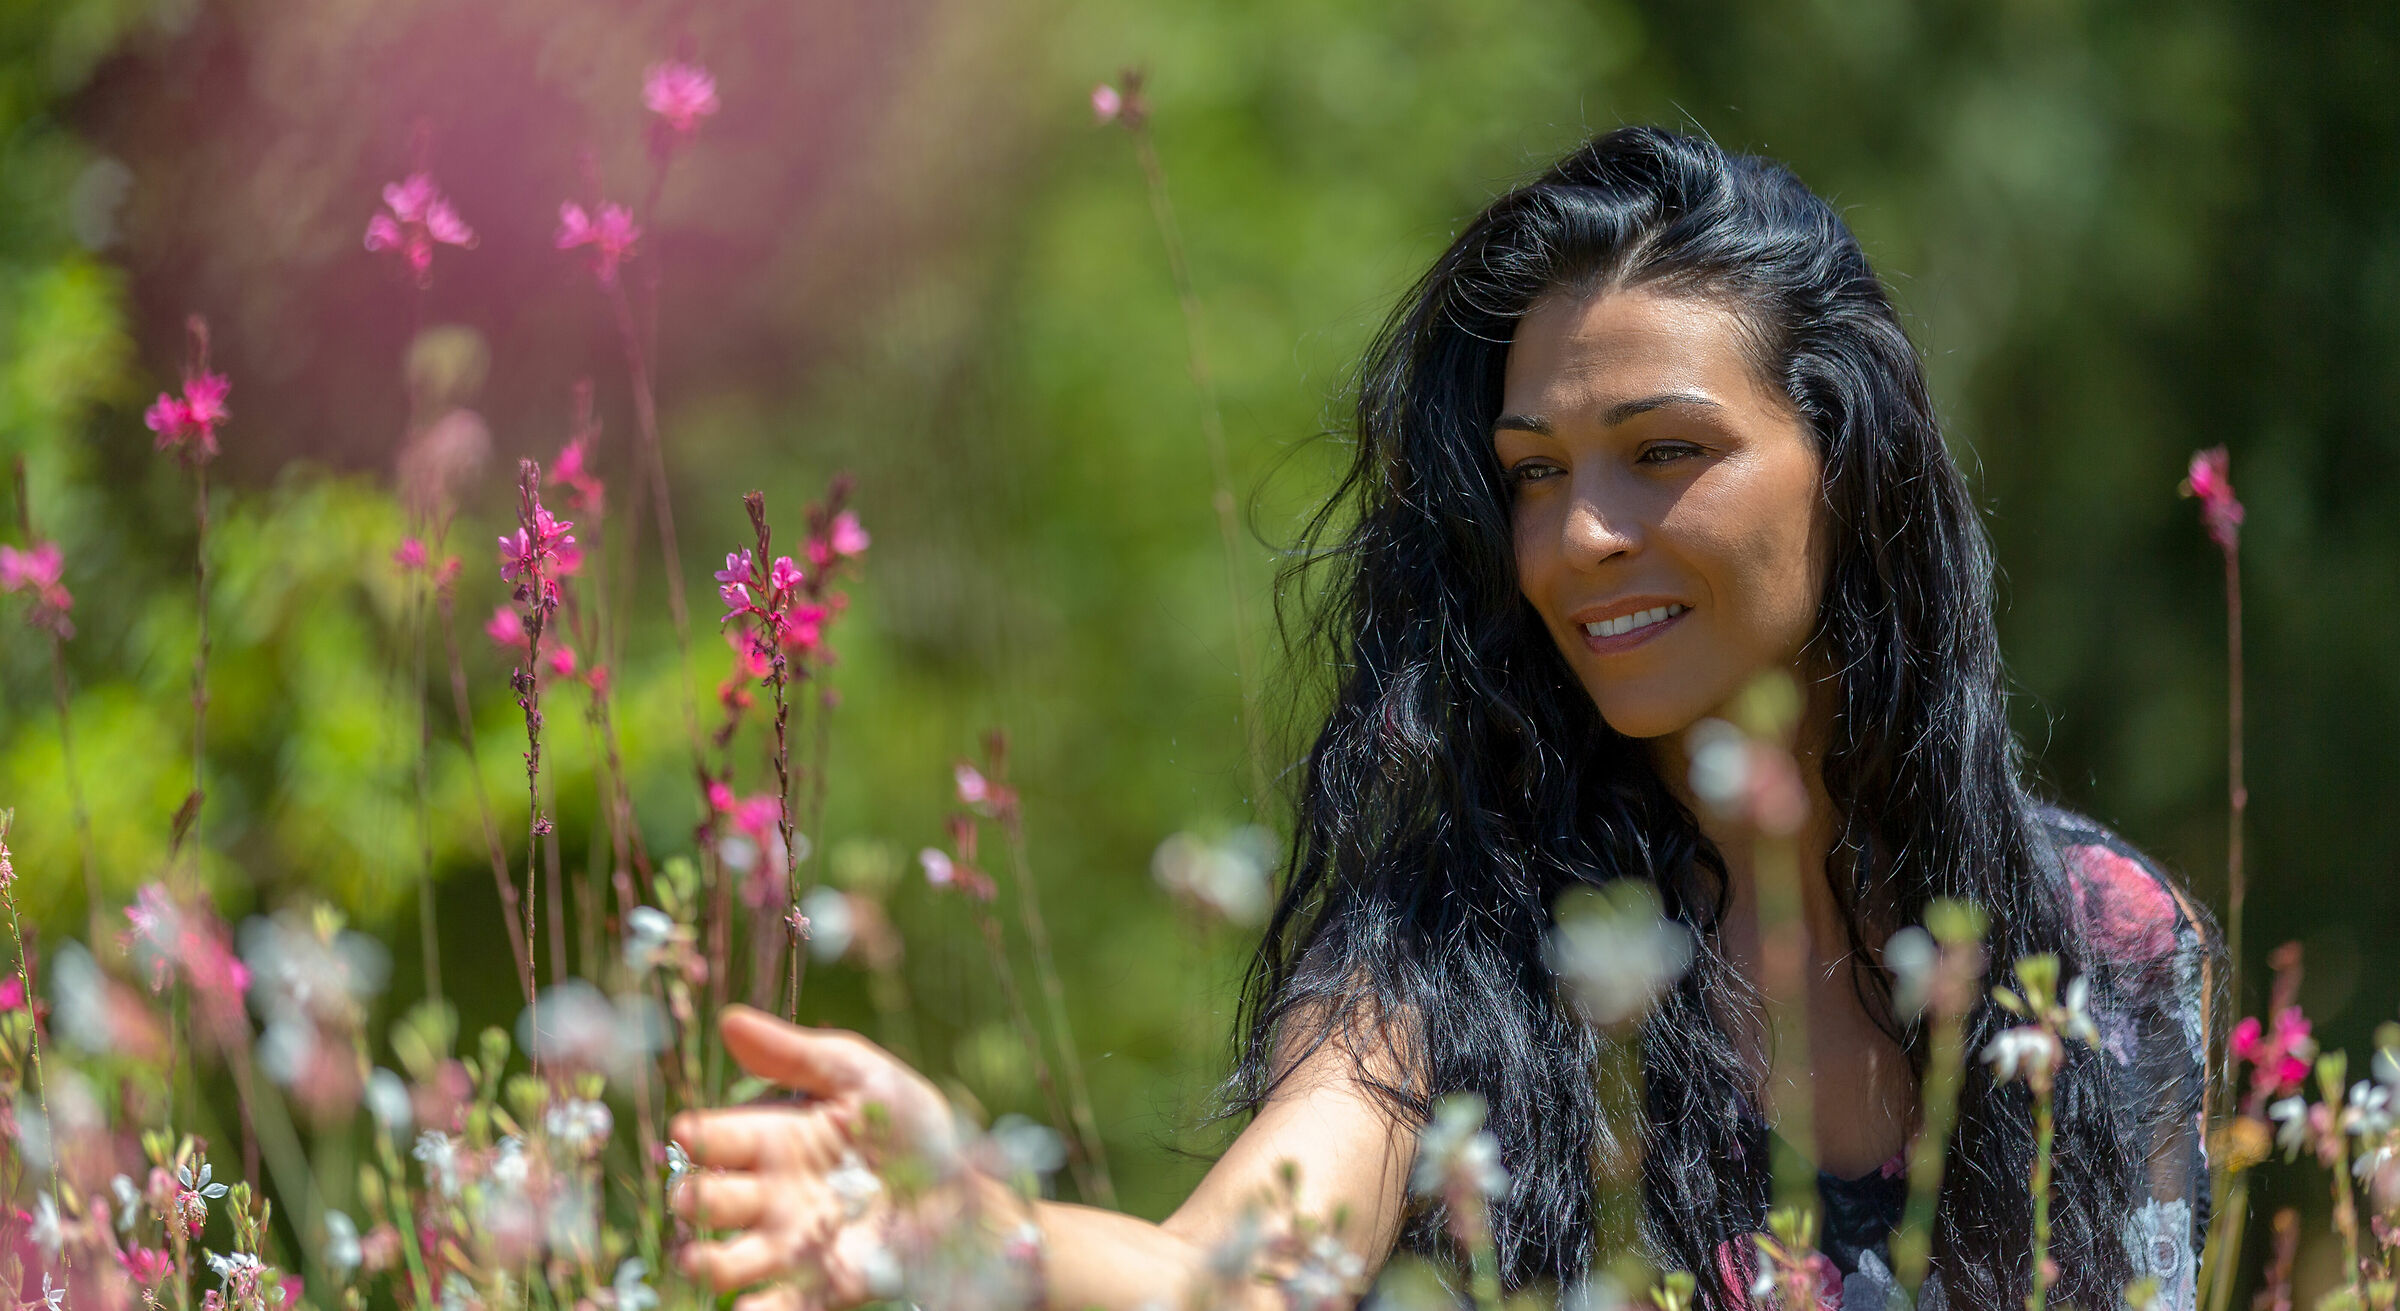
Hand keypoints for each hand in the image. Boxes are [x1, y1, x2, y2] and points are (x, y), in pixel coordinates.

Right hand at [668, 1006, 958, 1309]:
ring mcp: (794, 1243)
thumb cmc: (912, 1126)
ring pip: (734, 1258)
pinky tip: (749, 1309)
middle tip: (690, 1198)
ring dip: (711, 1263)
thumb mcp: (858, 1076)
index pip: (718, 1138)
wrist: (968, 1188)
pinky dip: (764, 1308)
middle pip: (715, 1201)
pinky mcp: (826, 1283)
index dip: (698, 1136)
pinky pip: (784, 1302)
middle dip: (697, 1201)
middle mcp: (773, 1194)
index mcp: (775, 1139)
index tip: (686, 1133)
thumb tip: (728, 1021)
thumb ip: (794, 1054)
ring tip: (699, 1260)